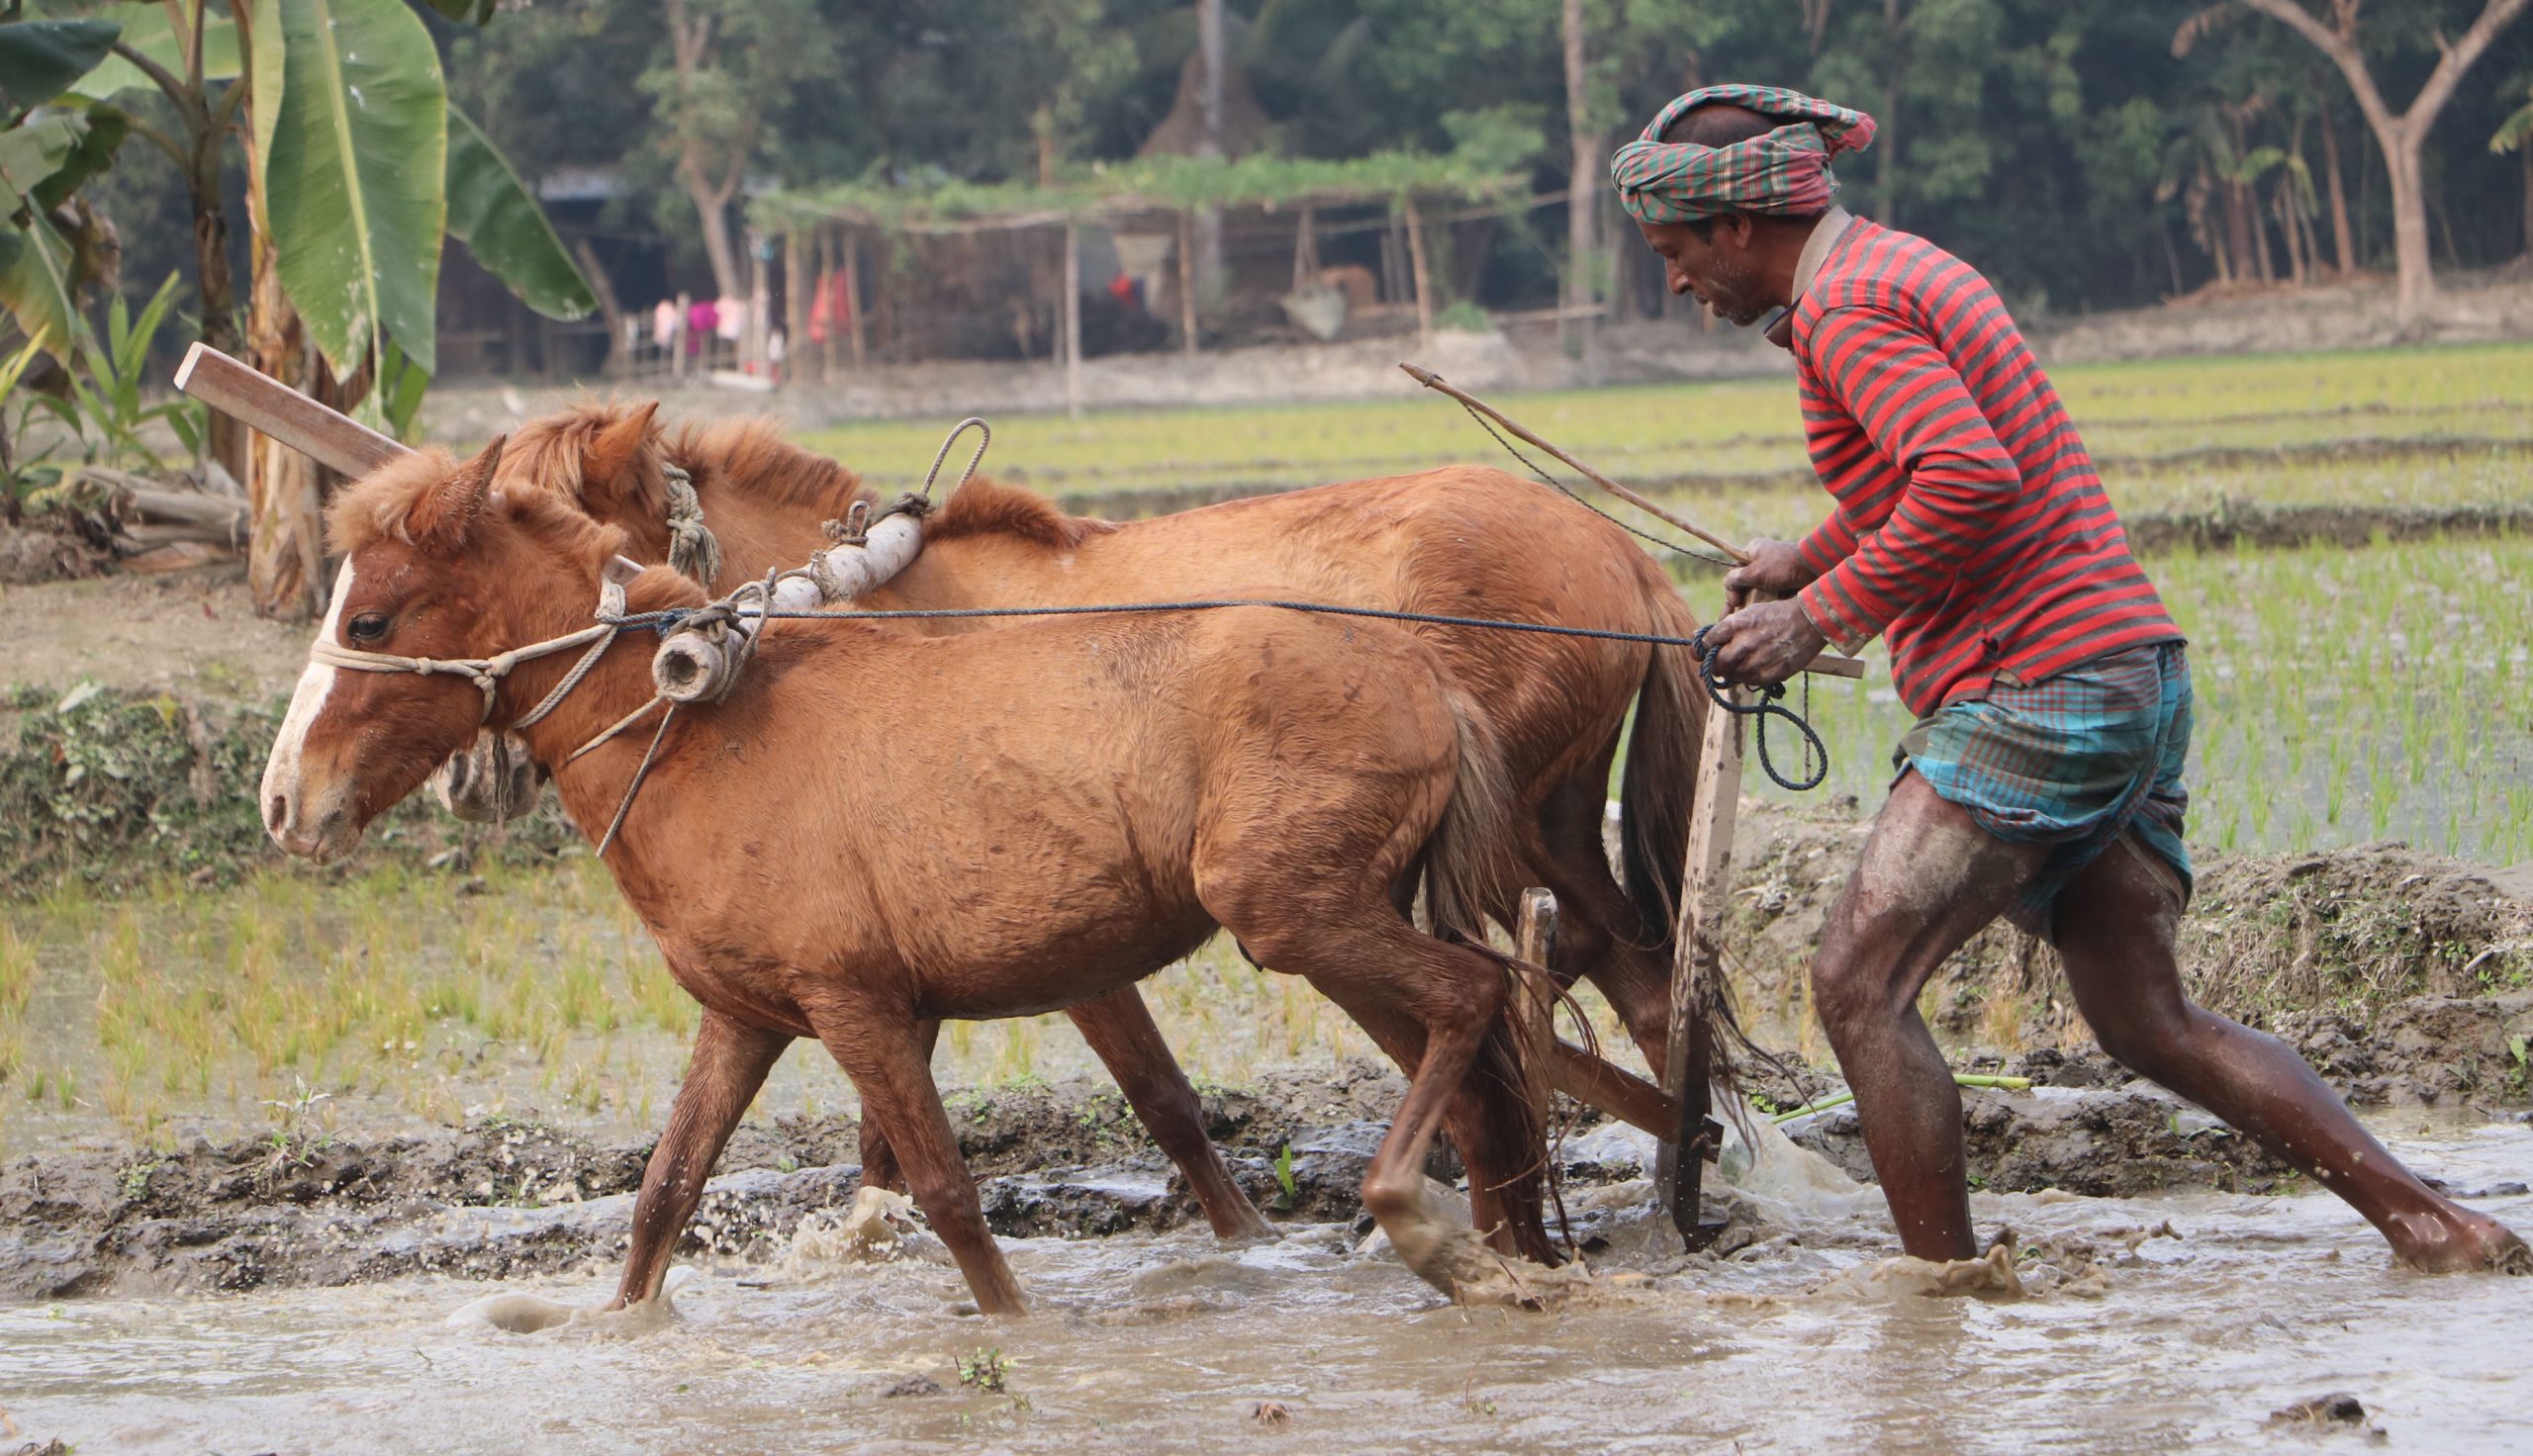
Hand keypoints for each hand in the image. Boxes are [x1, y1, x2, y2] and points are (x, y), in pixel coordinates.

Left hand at [1702, 598, 1826, 688]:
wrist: (1810, 620)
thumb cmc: (1776, 615)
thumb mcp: (1748, 613)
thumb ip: (1723, 627)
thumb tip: (1697, 637)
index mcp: (1737, 624)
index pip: (1706, 643)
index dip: (1699, 651)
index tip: (1699, 653)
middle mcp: (1745, 643)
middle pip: (1716, 665)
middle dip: (1714, 665)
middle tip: (1718, 663)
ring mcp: (1759, 660)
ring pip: (1732, 676)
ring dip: (1732, 671)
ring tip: (1741, 663)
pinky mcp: (1773, 673)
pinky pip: (1750, 682)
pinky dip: (1748, 677)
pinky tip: (1755, 667)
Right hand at [1724, 538, 1812, 613]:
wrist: (1815, 568)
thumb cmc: (1784, 566)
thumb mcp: (1755, 571)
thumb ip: (1736, 578)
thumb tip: (1728, 585)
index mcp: (1753, 552)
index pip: (1734, 572)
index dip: (1732, 589)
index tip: (1735, 602)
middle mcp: (1761, 561)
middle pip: (1743, 583)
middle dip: (1737, 601)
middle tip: (1730, 619)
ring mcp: (1773, 573)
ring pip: (1755, 591)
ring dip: (1748, 605)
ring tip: (1742, 621)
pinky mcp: (1783, 583)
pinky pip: (1767, 595)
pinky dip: (1762, 605)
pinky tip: (1757, 617)